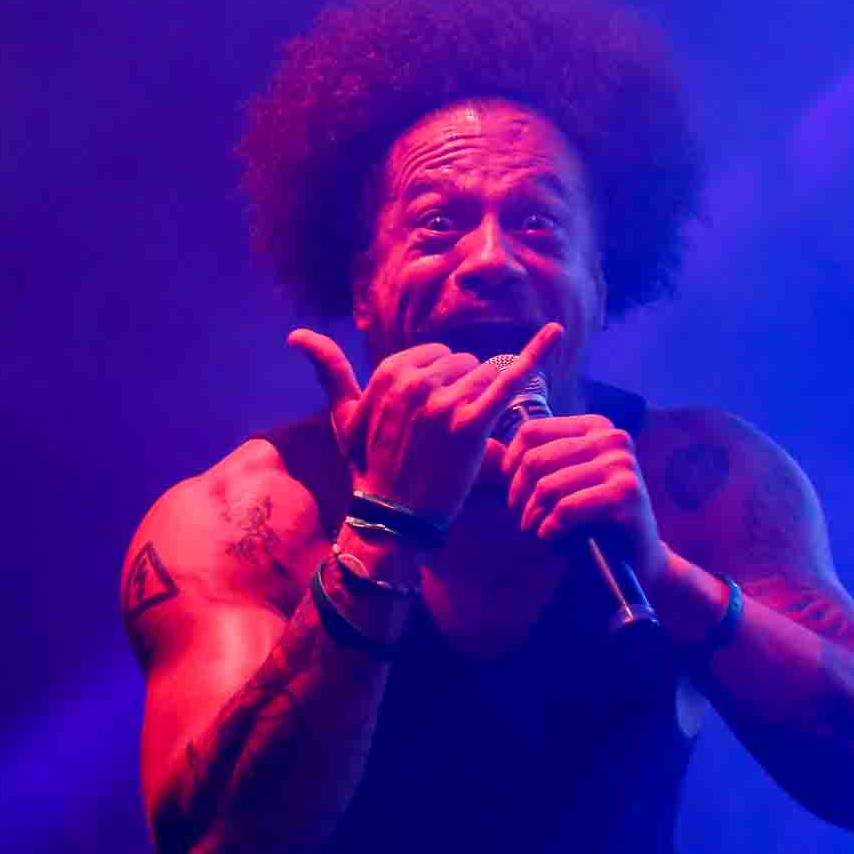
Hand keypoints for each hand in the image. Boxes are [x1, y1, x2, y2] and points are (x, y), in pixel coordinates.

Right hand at [288, 323, 561, 524]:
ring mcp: (442, 401)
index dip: (441, 384)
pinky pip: (509, 381)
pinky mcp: (470, 423)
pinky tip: (557, 335)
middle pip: (464, 364)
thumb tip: (295, 336)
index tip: (428, 418)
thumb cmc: (372, 466)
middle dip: (463, 392)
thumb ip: (329, 370)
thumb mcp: (346, 417)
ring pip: (485, 376)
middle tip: (443, 436)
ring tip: (463, 438)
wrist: (393, 517)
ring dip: (484, 401)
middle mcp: (414, 380)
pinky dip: (536, 355)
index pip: (438, 355)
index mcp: (390, 371)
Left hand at [500, 413, 665, 582]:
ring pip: (548, 487)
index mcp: (596, 427)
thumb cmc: (593, 518)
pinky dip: (550, 529)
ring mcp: (623, 465)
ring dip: (533, 517)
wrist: (638, 556)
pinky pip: (566, 509)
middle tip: (522, 519)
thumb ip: (538, 461)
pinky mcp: (626, 495)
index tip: (513, 493)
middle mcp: (613, 439)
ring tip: (536, 530)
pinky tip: (552, 539)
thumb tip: (487, 446)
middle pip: (536, 460)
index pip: (532, 431)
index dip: (511, 464)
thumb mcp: (567, 480)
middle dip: (519, 496)